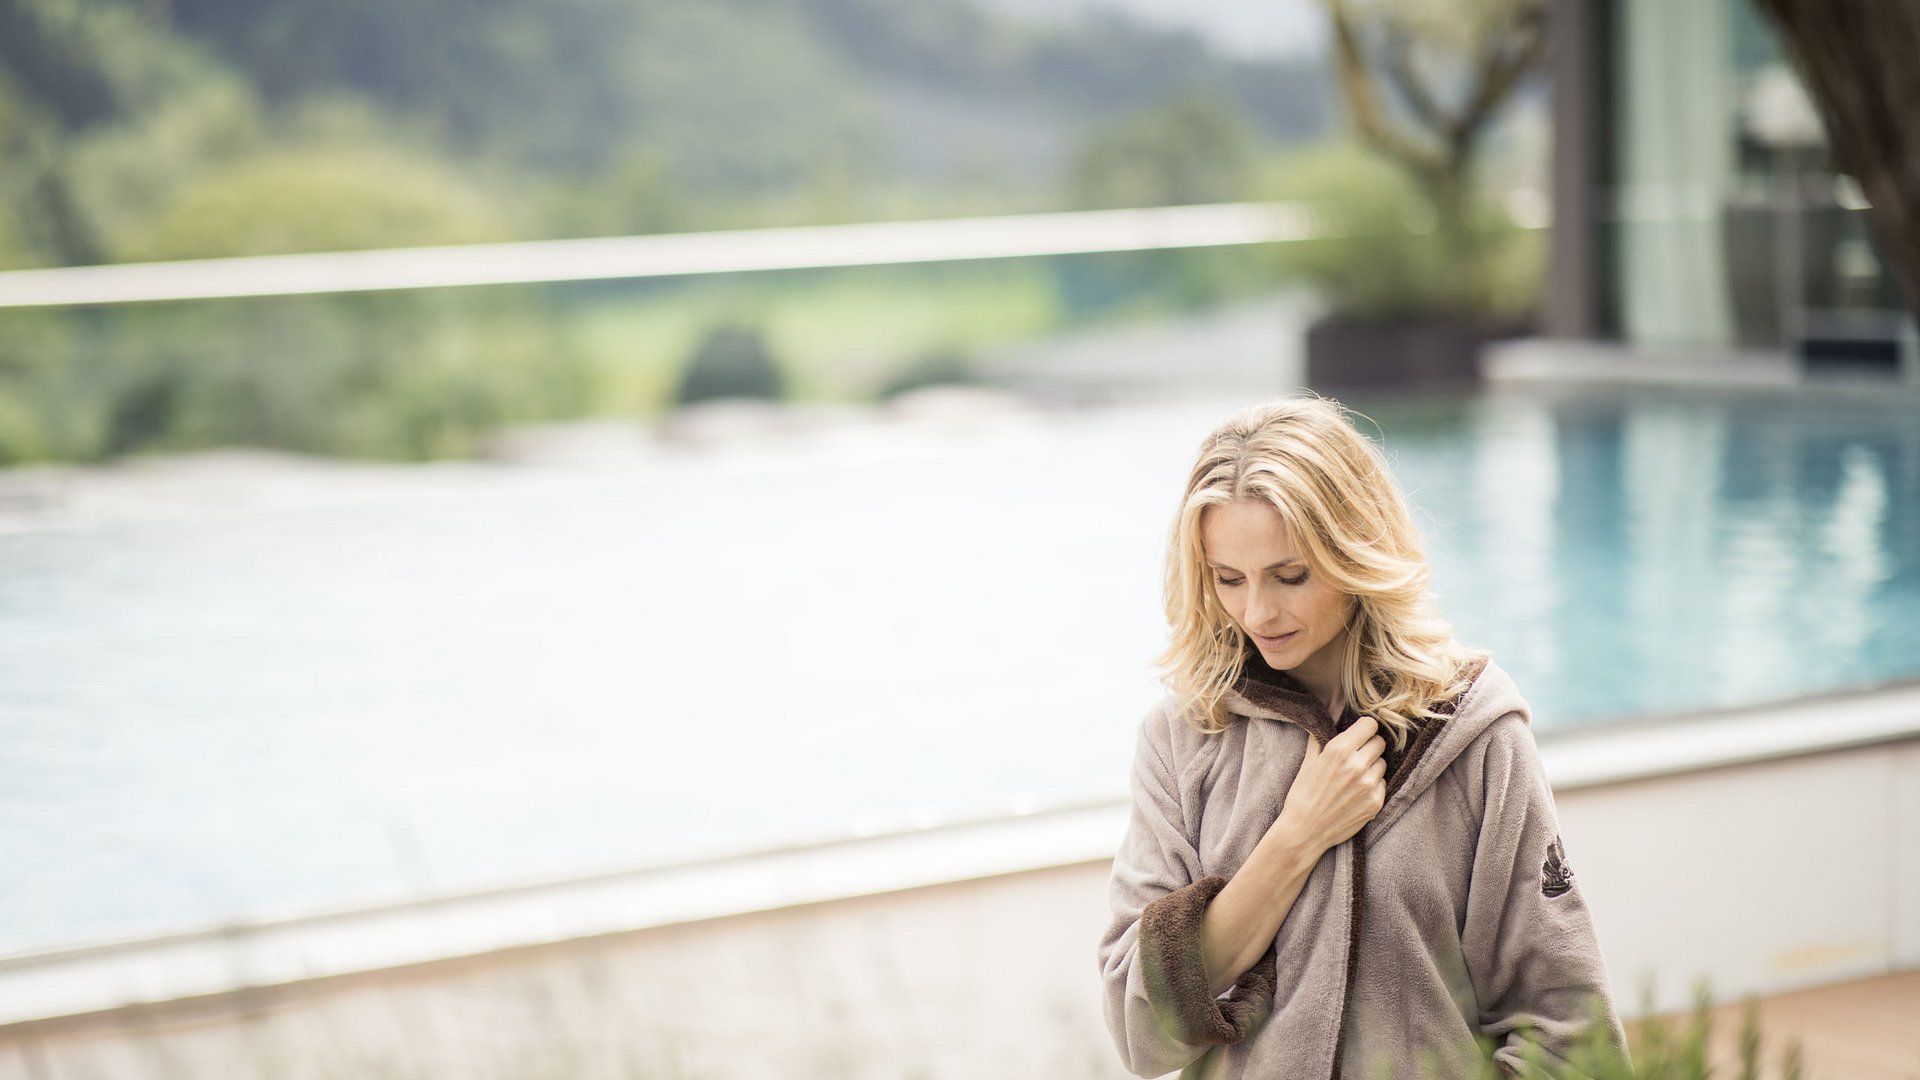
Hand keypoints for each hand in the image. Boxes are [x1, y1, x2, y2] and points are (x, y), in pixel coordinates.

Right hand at [1275, 715, 1387, 853]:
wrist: (1304, 830)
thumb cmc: (1303, 794)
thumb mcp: (1309, 761)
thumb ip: (1322, 736)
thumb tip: (1329, 714)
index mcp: (1339, 750)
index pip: (1370, 725)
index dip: (1364, 729)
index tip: (1359, 735)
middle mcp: (1357, 765)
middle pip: (1380, 742)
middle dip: (1369, 746)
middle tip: (1357, 756)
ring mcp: (1369, 785)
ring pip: (1383, 763)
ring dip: (1372, 766)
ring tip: (1354, 777)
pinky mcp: (1376, 803)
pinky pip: (1383, 783)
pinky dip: (1373, 785)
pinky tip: (1357, 793)